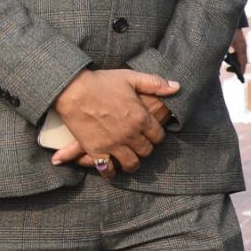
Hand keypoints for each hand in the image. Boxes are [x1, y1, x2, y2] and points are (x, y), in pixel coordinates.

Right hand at [51, 68, 176, 171]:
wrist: (73, 89)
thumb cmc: (102, 82)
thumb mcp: (131, 77)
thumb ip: (155, 83)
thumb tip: (176, 88)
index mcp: (141, 118)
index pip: (158, 136)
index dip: (156, 136)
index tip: (152, 135)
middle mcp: (130, 134)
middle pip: (146, 151)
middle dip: (145, 150)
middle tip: (141, 148)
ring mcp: (113, 144)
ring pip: (131, 163)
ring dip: (132, 164)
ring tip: (129, 162)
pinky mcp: (96, 150)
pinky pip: (107, 169)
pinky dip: (111, 172)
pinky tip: (112, 170)